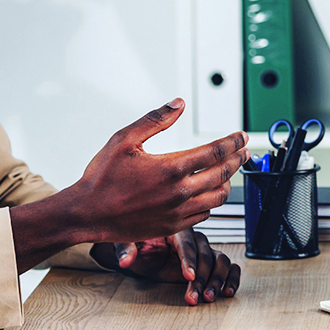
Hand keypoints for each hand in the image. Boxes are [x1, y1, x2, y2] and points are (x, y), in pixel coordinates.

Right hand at [72, 99, 247, 243]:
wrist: (86, 214)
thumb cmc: (101, 177)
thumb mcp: (124, 139)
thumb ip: (155, 120)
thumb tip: (178, 103)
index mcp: (171, 167)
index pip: (215, 152)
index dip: (233, 142)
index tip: (241, 136)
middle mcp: (179, 192)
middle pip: (223, 173)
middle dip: (238, 159)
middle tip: (244, 151)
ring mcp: (177, 212)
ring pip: (218, 197)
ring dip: (228, 182)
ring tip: (229, 171)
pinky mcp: (172, 226)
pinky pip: (204, 214)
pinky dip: (212, 202)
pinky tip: (209, 193)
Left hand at [100, 230, 241, 304]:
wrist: (144, 248)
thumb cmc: (137, 243)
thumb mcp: (128, 243)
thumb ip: (126, 250)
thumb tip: (125, 260)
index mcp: (175, 229)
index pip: (186, 243)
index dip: (188, 260)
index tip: (188, 276)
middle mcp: (193, 238)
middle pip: (205, 255)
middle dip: (201, 278)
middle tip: (194, 296)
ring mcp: (203, 250)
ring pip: (220, 260)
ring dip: (216, 280)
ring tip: (208, 298)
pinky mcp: (209, 263)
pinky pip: (228, 266)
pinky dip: (231, 277)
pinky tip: (228, 292)